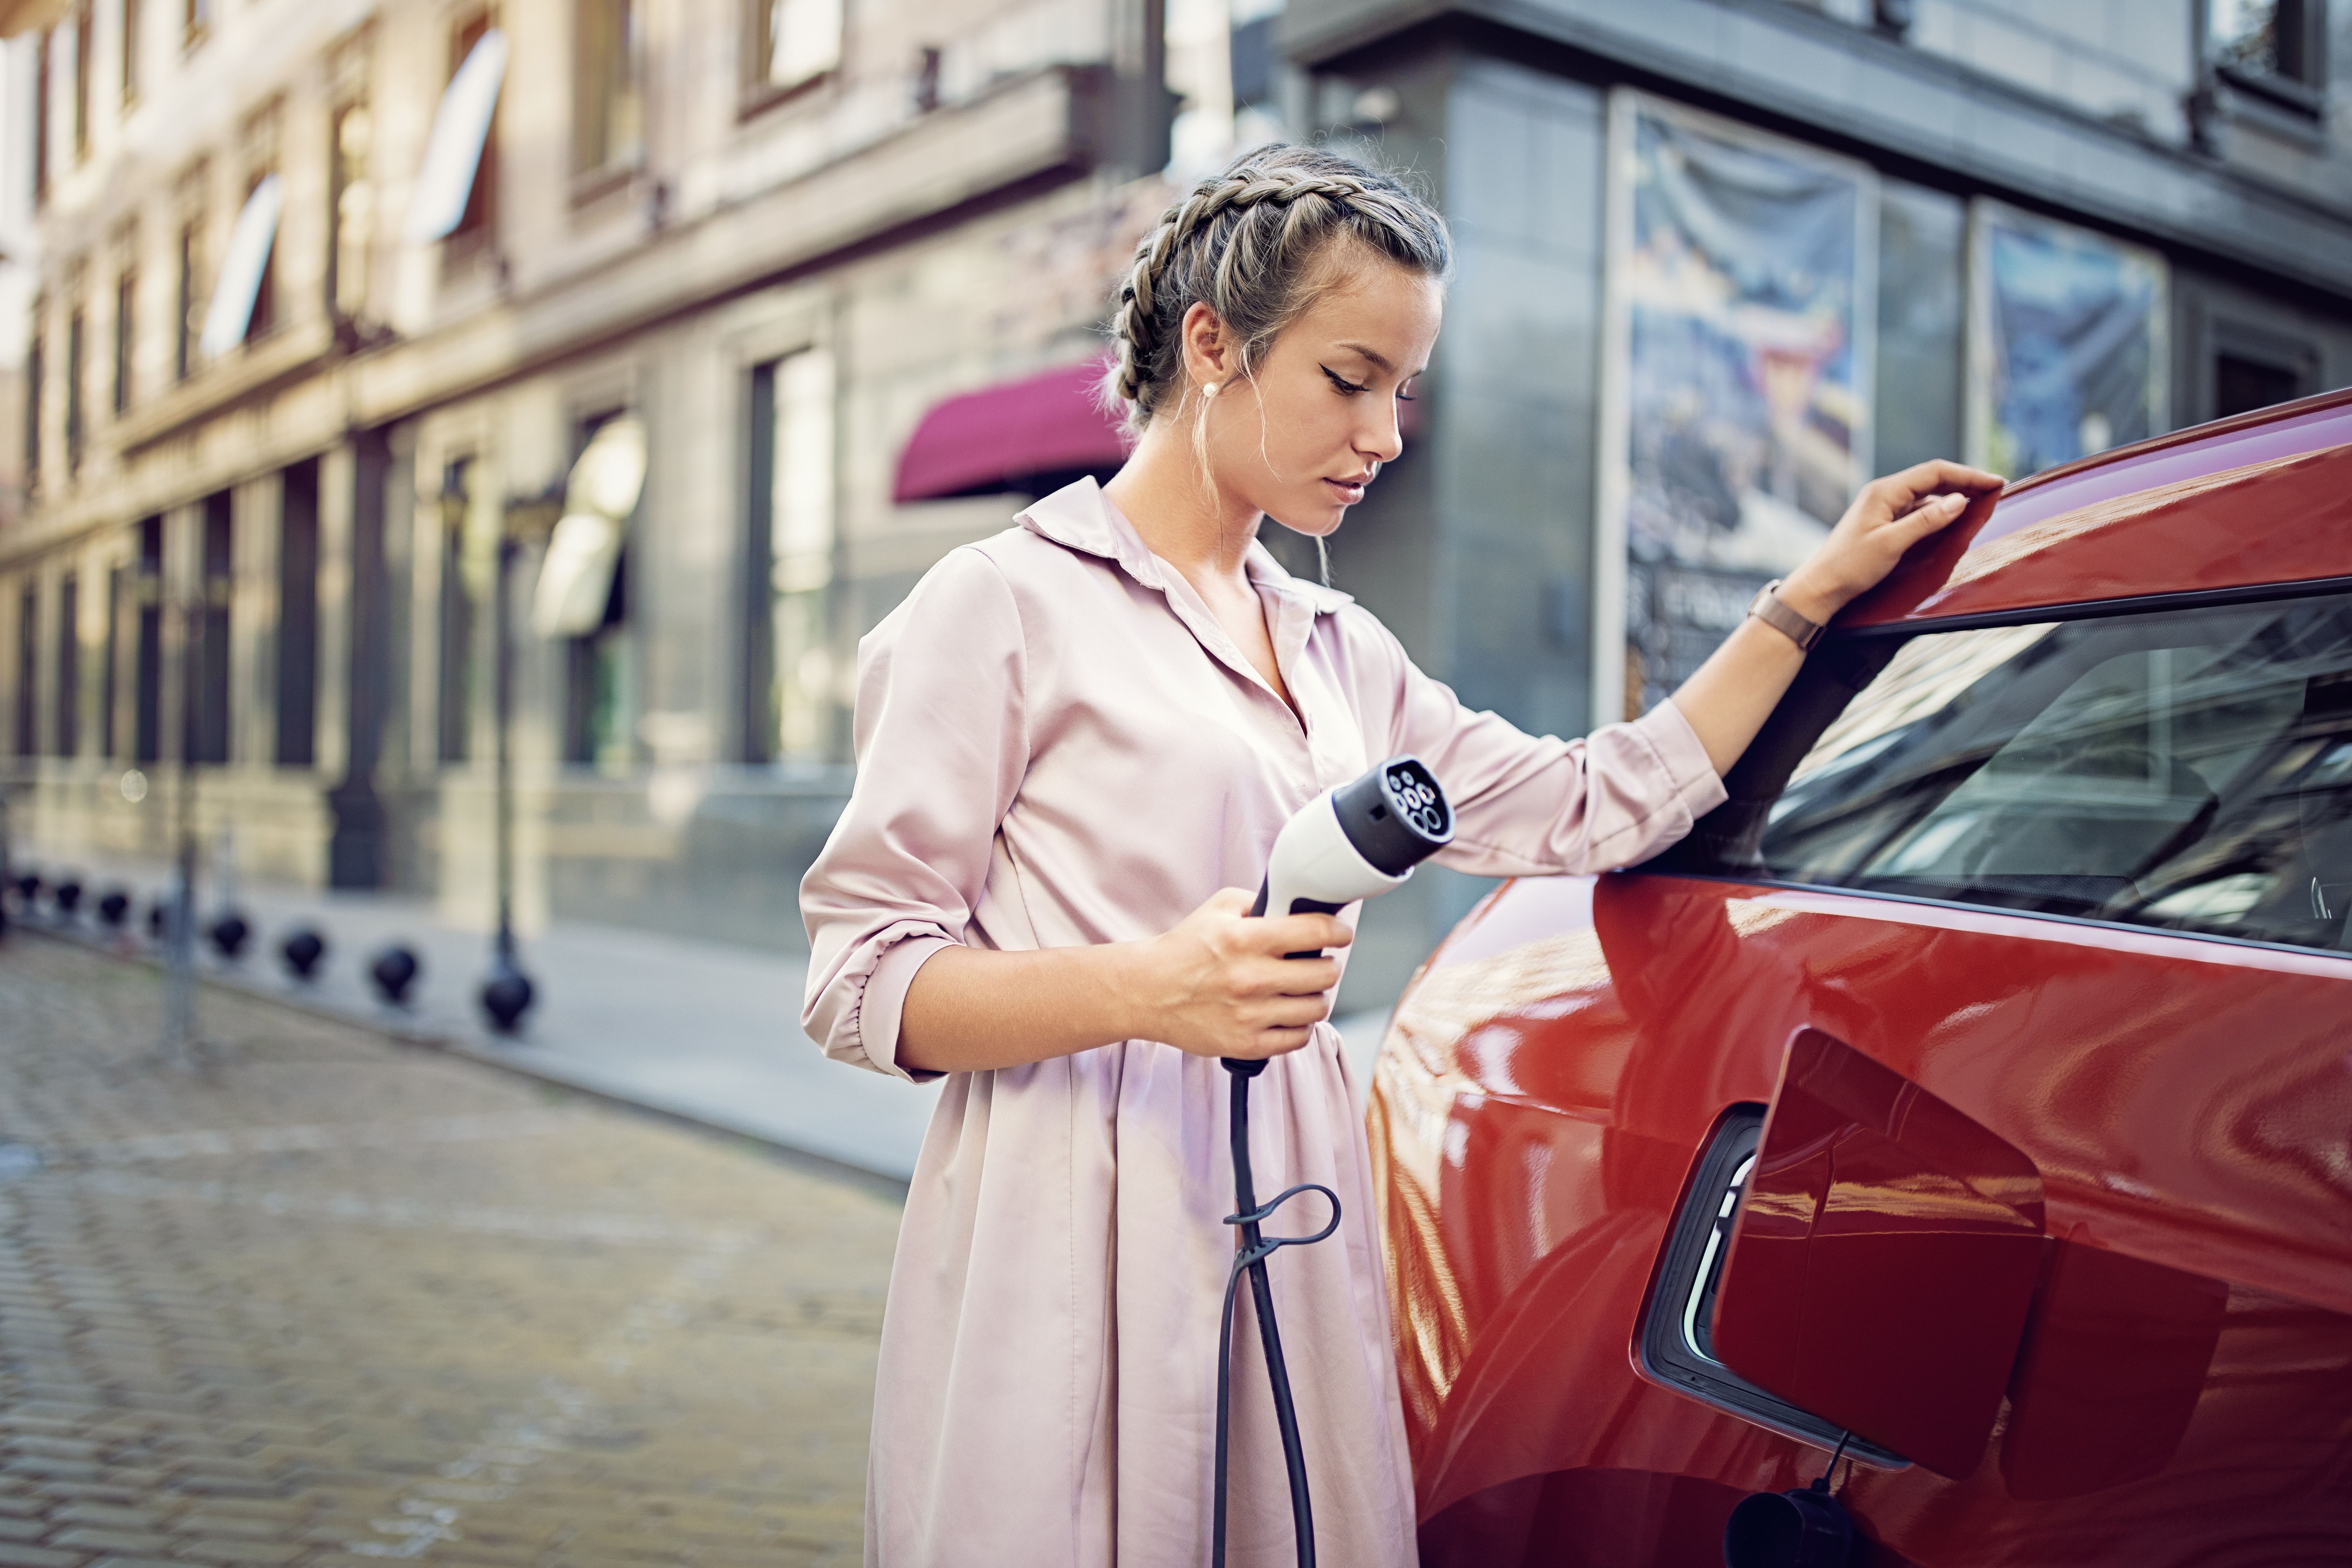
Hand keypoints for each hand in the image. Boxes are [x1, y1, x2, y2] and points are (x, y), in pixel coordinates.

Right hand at [1122, 888, 1352, 1060]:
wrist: (1148, 991)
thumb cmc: (1185, 949)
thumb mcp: (1219, 908)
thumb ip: (1261, 902)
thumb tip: (1299, 906)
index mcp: (1245, 939)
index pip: (1315, 932)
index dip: (1337, 931)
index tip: (1340, 934)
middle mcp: (1250, 978)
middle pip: (1324, 973)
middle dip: (1327, 964)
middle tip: (1318, 962)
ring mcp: (1250, 1015)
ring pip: (1317, 1007)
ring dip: (1315, 996)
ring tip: (1303, 989)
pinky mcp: (1246, 1044)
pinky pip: (1298, 1037)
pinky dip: (1300, 1025)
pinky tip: (1289, 1013)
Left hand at [1778, 459, 2004, 623]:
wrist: (1820, 586)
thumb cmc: (1849, 567)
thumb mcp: (1891, 544)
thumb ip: (1926, 521)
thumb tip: (1959, 501)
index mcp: (1884, 492)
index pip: (1935, 472)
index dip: (1968, 475)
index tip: (1995, 482)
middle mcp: (1883, 494)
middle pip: (1932, 479)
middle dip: (1965, 482)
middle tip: (1994, 489)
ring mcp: (1883, 507)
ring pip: (1926, 495)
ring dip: (1953, 496)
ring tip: (1980, 501)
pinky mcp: (1883, 522)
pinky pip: (1917, 510)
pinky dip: (1938, 511)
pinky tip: (1952, 518)